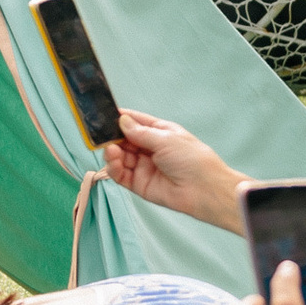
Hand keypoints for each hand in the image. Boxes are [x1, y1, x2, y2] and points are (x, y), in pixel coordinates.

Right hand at [106, 112, 241, 228]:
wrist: (204, 189)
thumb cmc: (192, 159)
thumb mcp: (165, 139)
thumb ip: (140, 132)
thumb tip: (122, 121)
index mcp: (159, 133)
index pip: (136, 122)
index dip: (121, 118)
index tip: (103, 115)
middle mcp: (150, 149)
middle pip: (124, 140)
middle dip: (112, 137)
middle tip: (101, 135)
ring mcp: (144, 167)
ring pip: (120, 157)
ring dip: (112, 153)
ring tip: (111, 150)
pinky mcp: (139, 184)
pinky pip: (121, 175)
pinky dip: (114, 168)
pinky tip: (114, 162)